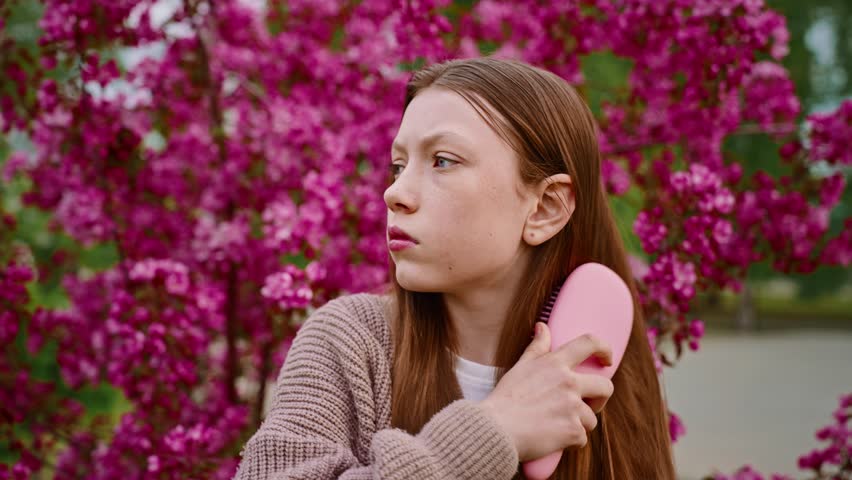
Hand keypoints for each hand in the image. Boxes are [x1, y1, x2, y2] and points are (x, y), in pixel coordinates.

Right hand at [478, 322, 613, 461]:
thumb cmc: (505, 398)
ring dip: (578, 424)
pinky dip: (569, 441)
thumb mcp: (520, 367)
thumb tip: (542, 326)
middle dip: (600, 398)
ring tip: (554, 426)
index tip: (607, 360)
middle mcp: (568, 383)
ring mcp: (573, 408)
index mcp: (555, 364)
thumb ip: (537, 347)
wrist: (495, 429)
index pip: (589, 343)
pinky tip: (551, 438)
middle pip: (605, 386)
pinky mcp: (573, 431)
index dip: (604, 349)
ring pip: (591, 418)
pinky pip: (581, 438)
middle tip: (588, 405)